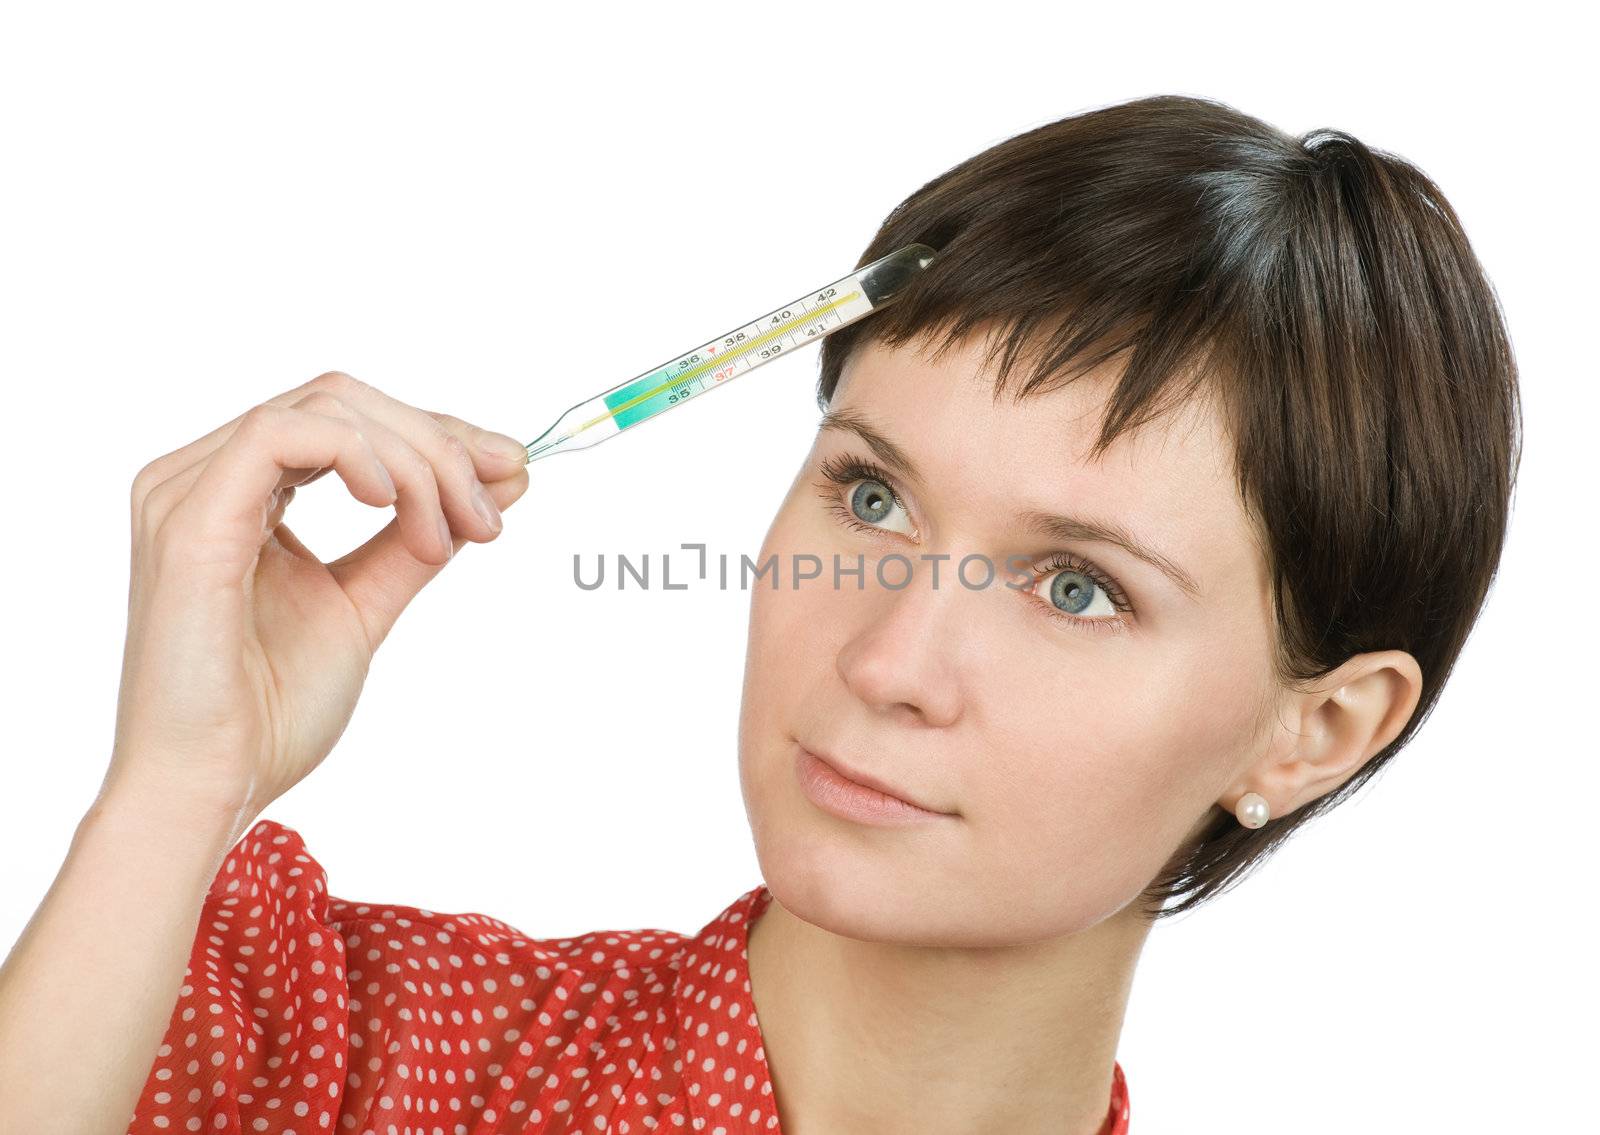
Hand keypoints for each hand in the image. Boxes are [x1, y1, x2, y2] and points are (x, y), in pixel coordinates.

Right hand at [101, 370, 529, 820]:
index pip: (349, 420)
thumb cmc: (271, 711)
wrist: (212, 787)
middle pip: (343, 400)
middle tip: (493, 511)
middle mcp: (203, 476)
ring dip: (415, 459)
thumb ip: (422, 541)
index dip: (439, 434)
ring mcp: (187, 490)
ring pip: (325, 407)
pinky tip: (394, 505)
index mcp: (240, 492)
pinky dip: (358, 454)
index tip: (513, 469)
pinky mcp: (189, 518)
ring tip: (451, 533)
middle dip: (439, 444)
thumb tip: (505, 482)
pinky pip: (281, 434)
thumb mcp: (368, 604)